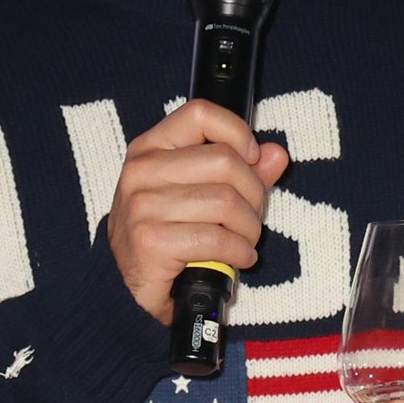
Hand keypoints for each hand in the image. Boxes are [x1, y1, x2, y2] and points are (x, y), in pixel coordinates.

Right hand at [107, 99, 288, 324]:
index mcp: (150, 148)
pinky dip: (240, 251)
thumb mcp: (197, 194)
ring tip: (245, 240)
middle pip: (225, 161)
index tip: (252, 158)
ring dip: (249, 228)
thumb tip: (276, 154)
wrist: (127, 289)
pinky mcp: (150, 240)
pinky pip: (217, 238)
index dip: (237, 132)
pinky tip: (239, 258)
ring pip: (226, 202)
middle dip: (253, 193)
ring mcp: (142, 206)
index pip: (200, 114)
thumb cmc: (165, 236)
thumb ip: (239, 171)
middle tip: (251, 217)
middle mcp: (141, 171)